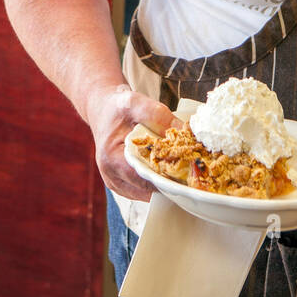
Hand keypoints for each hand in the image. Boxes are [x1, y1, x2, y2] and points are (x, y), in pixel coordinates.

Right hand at [87, 83, 178, 201]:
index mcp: (111, 157)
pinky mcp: (122, 185)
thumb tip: (183, 130)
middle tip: (193, 174)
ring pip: (147, 194)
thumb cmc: (118, 107)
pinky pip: (144, 191)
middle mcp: (111, 175)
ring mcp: (116, 183)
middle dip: (170, 183)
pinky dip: (158, 184)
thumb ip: (157, 115)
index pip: (143, 177)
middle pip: (147, 190)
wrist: (103, 110)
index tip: (189, 171)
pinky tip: (171, 173)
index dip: (167, 176)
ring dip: (165, 185)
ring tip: (185, 172)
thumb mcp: (135, 102)